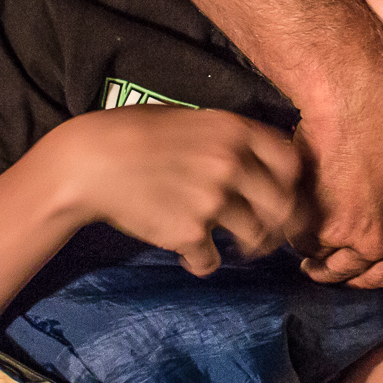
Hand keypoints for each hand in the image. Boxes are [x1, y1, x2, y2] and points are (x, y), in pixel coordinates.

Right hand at [41, 106, 301, 275]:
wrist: (90, 162)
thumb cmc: (135, 134)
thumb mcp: (190, 120)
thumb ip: (227, 138)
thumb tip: (259, 161)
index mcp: (235, 130)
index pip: (292, 162)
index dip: (292, 184)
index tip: (281, 195)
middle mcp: (232, 164)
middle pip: (282, 207)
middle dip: (278, 225)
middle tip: (264, 233)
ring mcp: (213, 201)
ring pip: (255, 238)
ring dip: (246, 247)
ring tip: (230, 245)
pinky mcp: (189, 233)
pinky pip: (211, 262)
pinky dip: (201, 262)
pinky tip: (188, 254)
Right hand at [292, 69, 382, 287]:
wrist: (367, 101)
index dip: (365, 274)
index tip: (350, 271)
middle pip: (350, 272)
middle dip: (332, 272)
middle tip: (315, 267)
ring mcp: (349, 236)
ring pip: (321, 258)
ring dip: (310, 254)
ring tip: (298, 248)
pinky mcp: (316, 223)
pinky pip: (299, 236)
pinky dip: (292, 229)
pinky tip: (289, 218)